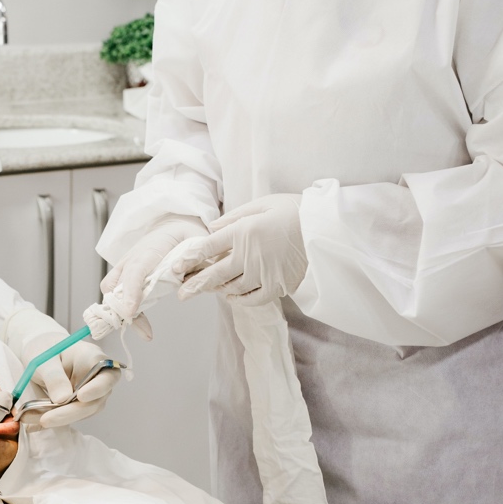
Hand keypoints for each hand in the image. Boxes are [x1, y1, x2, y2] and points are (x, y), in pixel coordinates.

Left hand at [4, 305, 119, 428]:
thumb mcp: (44, 359)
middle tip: (46, 419)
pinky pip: (70, 415)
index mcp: (92, 358)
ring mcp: (90, 393)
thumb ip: (54, 377)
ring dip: (61, 419)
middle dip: (71, 412)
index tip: (81, 397)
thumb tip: (62, 399)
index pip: (107, 375)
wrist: (39, 352)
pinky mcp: (78, 404)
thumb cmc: (44, 348)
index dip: (97, 388)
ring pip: (84, 412)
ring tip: (36, 418)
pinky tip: (36, 420)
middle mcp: (96, 377)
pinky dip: (54, 419)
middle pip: (95, 400)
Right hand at [99, 217, 209, 321]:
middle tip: (144, 331)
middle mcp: (132, 258)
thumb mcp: (197, 240)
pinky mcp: (125, 276)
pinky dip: (124, 311)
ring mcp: (126, 267)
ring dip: (121, 313)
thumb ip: (196, 259)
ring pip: (111, 291)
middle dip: (122, 310)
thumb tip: (194, 279)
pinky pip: (116, 295)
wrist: (173, 224)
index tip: (130, 311)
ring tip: (145, 332)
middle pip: (116, 284)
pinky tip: (142, 326)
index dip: (130, 291)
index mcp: (151, 248)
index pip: (135, 270)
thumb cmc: (185, 234)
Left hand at [176, 194, 305, 304]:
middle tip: (182, 293)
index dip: (189, 258)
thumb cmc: (294, 211)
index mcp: (243, 232)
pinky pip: (253, 299)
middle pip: (215, 274)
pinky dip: (240, 300)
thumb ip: (234, 217)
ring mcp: (264, 273)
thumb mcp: (262, 204)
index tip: (176, 266)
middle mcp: (249, 255)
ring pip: (232, 288)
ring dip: (218, 290)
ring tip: (208, 290)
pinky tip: (232, 297)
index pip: (208, 247)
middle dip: (195, 285)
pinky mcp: (278, 286)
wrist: (326, 228)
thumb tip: (211, 228)